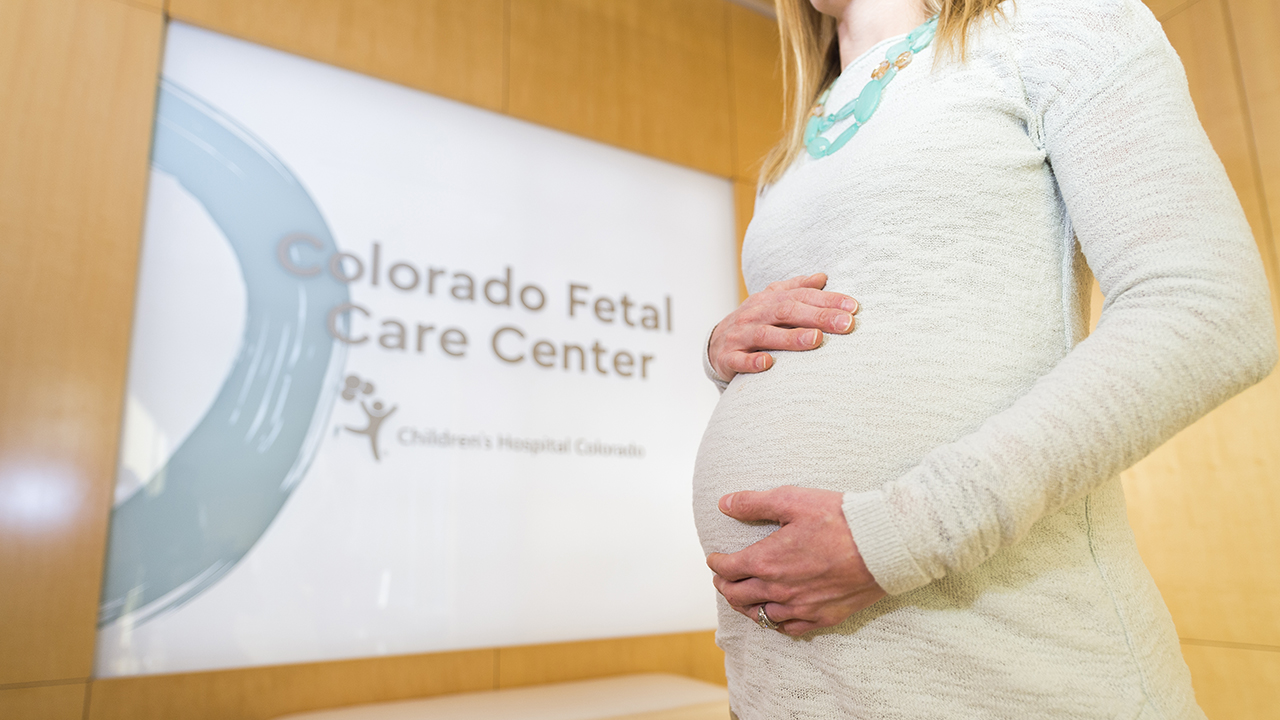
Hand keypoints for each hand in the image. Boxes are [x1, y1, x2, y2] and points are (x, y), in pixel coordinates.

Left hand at [707, 486, 885, 636]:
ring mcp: (801, 607)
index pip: (727, 569)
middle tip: (722, 579)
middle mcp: (779, 589)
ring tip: (741, 599)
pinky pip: (789, 628)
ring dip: (745, 607)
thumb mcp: (792, 499)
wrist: (882, 544)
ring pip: (760, 616)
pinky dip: (775, 622)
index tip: (714, 559)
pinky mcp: (823, 617)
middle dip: (724, 586)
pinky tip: (774, 616)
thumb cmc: (839, 518)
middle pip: (737, 596)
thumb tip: (724, 503)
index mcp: (767, 560)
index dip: (716, 563)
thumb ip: (754, 503)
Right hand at [708, 273, 857, 382]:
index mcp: (769, 300)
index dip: (827, 300)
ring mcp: (740, 336)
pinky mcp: (728, 357)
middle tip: (845, 324)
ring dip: (791, 337)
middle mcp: (755, 314)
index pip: (801, 296)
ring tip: (815, 339)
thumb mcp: (771, 302)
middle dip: (818, 317)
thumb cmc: (753, 322)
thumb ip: (795, 289)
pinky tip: (769, 363)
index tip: (853, 307)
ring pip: (766, 335)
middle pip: (787, 312)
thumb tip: (822, 277)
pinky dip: (752, 362)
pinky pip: (739, 360)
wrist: (714, 344)